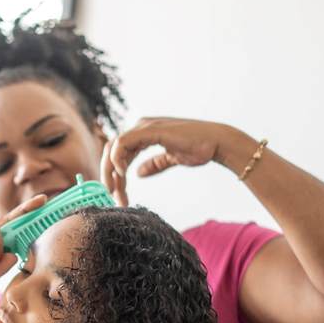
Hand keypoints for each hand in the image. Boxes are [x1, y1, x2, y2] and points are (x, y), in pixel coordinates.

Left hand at [101, 117, 252, 205]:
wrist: (216, 143)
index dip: (113, 173)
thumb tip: (139, 173)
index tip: (117, 194)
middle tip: (110, 196)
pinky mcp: (150, 130)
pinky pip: (123, 143)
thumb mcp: (171, 158)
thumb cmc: (198, 148)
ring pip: (114, 147)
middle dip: (108, 174)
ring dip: (110, 170)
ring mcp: (144, 126)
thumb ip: (155, 163)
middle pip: (111, 149)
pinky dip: (118, 158)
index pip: (119, 151)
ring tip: (114, 190)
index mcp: (144, 132)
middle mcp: (141, 127)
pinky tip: (122, 174)